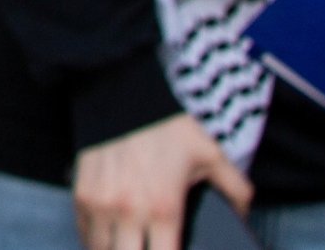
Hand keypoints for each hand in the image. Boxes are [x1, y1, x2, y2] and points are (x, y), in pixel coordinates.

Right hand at [71, 111, 248, 249]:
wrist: (122, 90)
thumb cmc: (166, 124)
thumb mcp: (211, 154)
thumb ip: (236, 190)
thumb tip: (243, 215)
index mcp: (164, 209)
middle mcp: (128, 211)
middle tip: (151, 249)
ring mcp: (100, 202)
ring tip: (130, 247)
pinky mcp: (81, 191)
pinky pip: (83, 230)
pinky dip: (94, 240)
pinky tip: (108, 240)